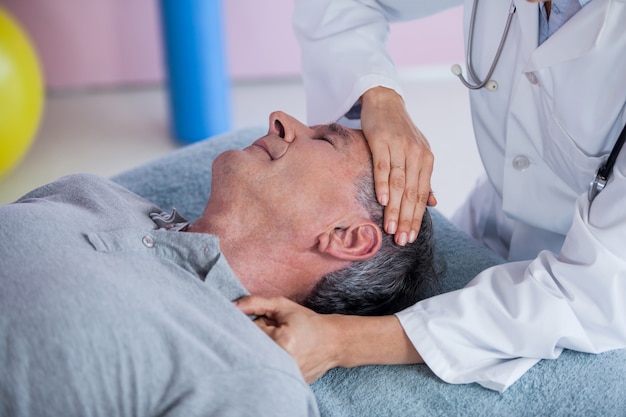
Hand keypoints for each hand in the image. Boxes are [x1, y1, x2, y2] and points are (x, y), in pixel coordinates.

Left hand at [236, 296, 343, 382]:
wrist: (333, 342)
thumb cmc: (306, 321)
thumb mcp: (282, 306)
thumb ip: (255, 303)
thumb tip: (231, 307)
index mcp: (281, 339)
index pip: (249, 331)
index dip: (255, 325)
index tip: (267, 323)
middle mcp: (283, 360)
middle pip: (250, 349)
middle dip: (256, 339)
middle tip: (273, 334)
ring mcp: (286, 375)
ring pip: (257, 361)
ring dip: (261, 352)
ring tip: (280, 344)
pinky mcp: (287, 383)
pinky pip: (267, 371)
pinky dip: (268, 363)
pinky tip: (281, 356)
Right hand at [360, 87, 436, 245]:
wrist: (385, 101)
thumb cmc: (399, 131)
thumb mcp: (415, 153)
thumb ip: (423, 179)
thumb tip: (433, 204)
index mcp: (426, 160)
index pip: (422, 194)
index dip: (416, 217)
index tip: (411, 237)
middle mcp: (416, 154)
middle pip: (412, 192)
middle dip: (407, 218)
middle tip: (402, 240)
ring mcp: (399, 147)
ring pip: (399, 183)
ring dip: (395, 208)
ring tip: (391, 228)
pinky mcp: (382, 140)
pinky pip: (383, 166)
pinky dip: (383, 184)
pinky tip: (383, 201)